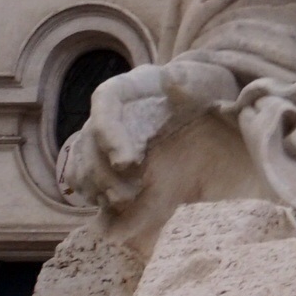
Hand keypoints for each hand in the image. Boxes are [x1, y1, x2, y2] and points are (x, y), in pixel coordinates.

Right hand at [59, 52, 240, 206]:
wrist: (212, 115)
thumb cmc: (208, 93)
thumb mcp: (208, 82)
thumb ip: (192, 82)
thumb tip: (171, 78)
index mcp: (131, 88)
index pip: (106, 100)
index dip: (108, 131)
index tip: (126, 161)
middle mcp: (111, 115)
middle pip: (88, 141)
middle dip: (102, 172)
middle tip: (127, 195)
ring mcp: (106, 143)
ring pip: (82, 167)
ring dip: (97, 189)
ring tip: (124, 206)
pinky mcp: (113, 170)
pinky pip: (91, 187)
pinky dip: (99, 202)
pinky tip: (115, 217)